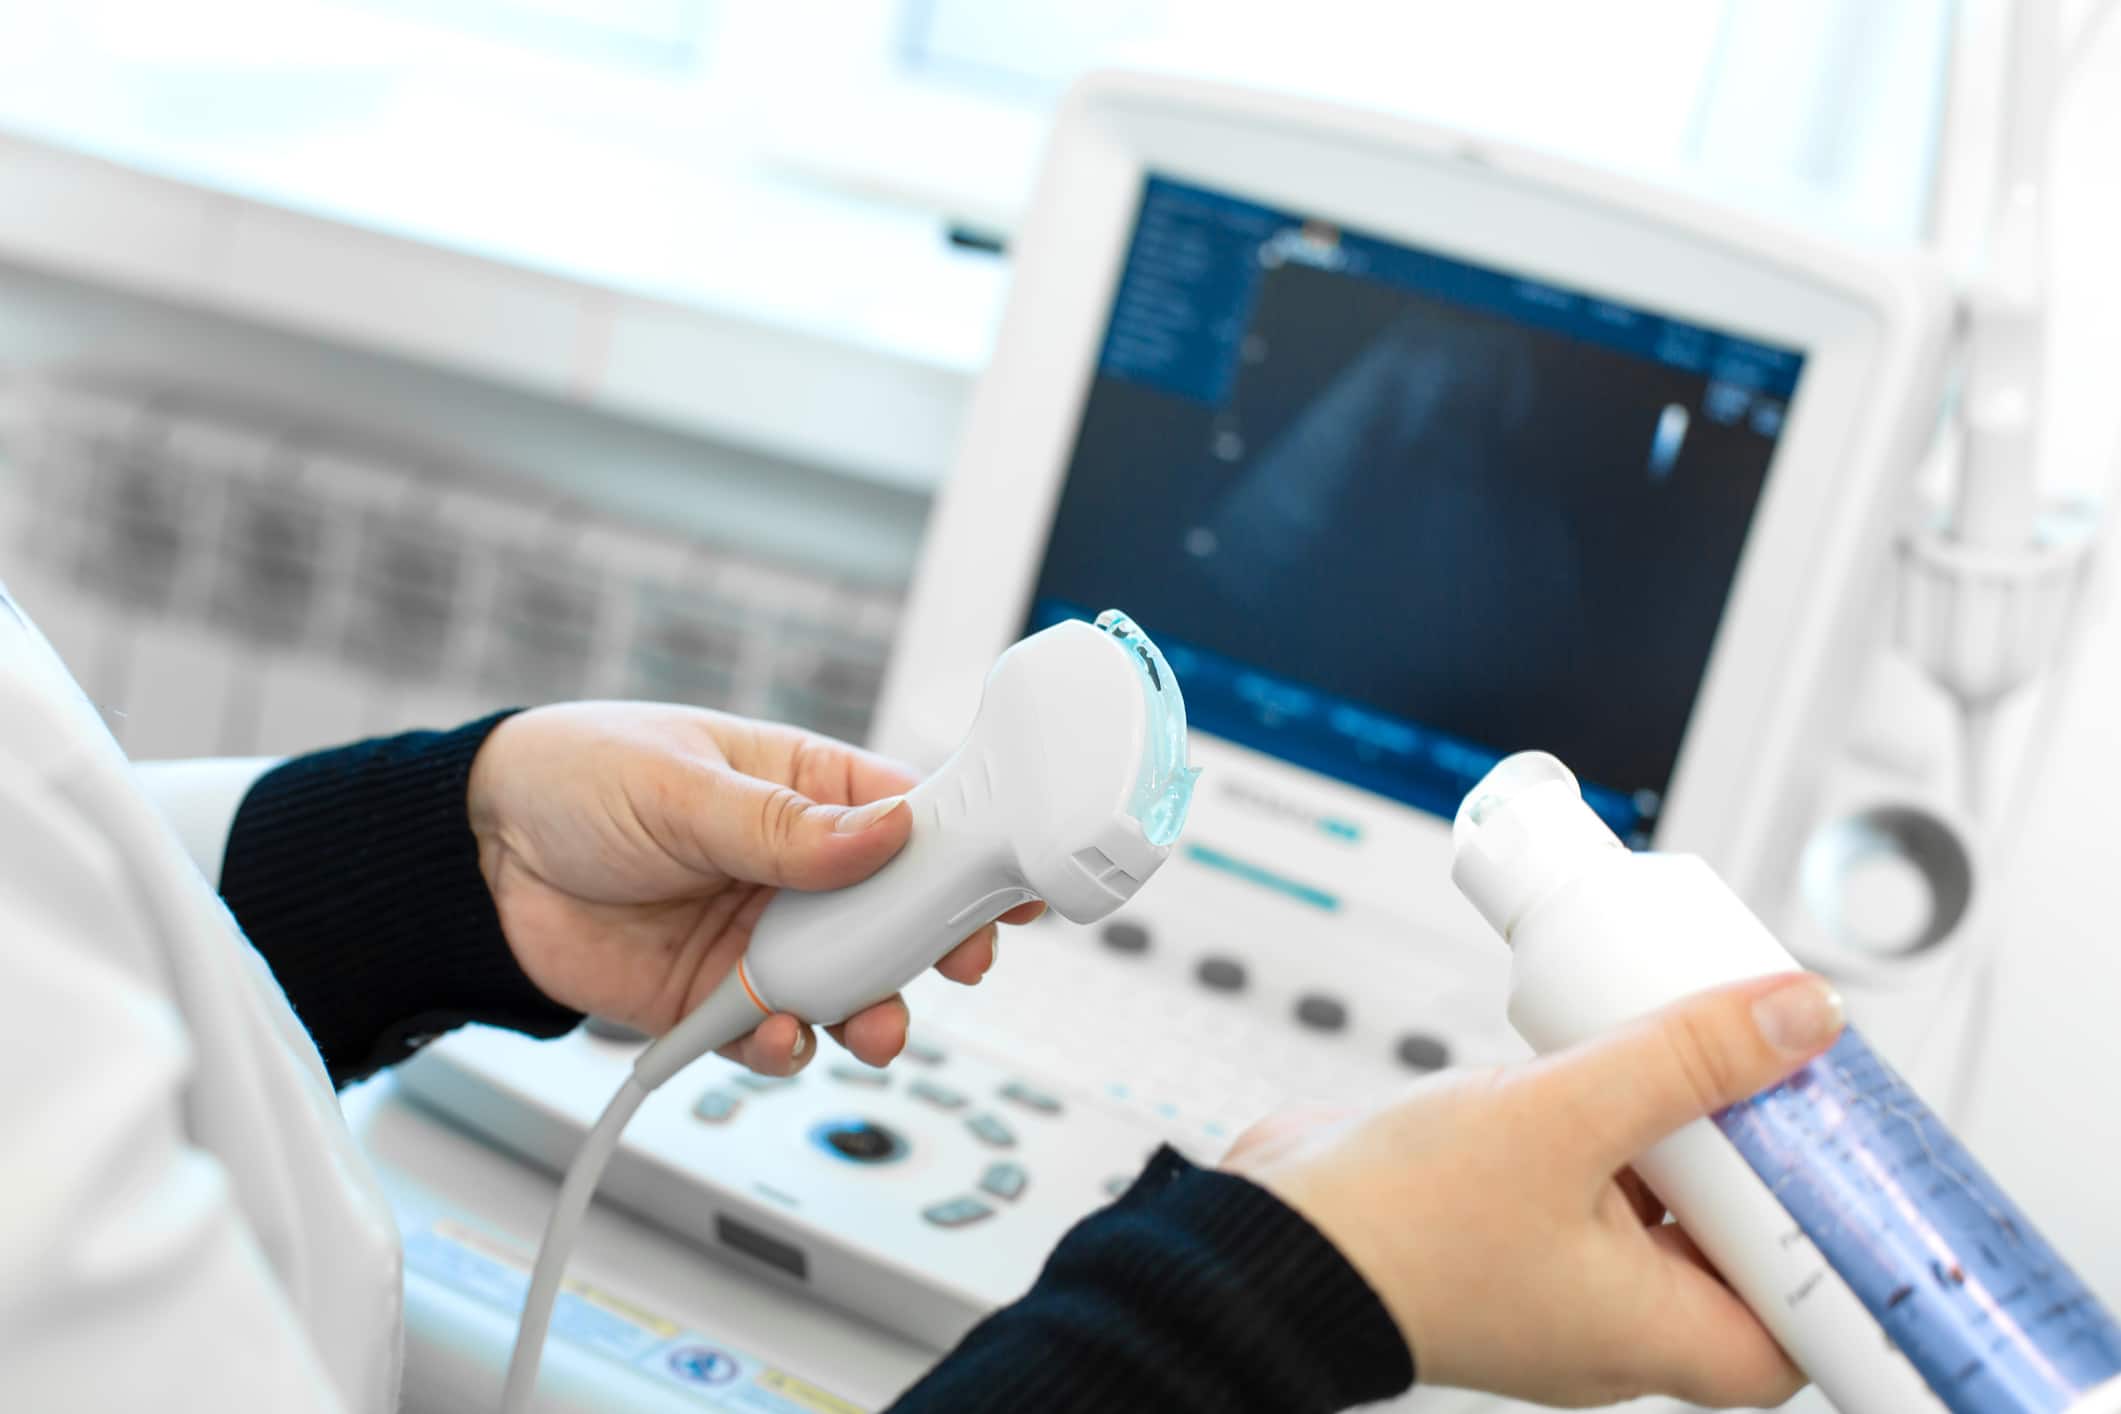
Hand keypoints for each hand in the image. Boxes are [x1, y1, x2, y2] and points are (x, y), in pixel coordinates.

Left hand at [465, 702, 1042, 1073]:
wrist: (472, 858)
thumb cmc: (575, 776)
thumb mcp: (681, 784)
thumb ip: (782, 825)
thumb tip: (883, 831)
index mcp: (804, 789)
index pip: (910, 818)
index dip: (965, 851)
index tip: (1007, 885)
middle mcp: (796, 869)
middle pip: (895, 914)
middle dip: (932, 946)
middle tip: (957, 966)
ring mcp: (760, 937)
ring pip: (848, 986)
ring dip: (870, 1011)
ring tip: (870, 1027)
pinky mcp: (716, 997)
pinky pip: (774, 1035)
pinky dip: (786, 1048)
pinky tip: (773, 1035)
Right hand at [1223, 972, 1846, 1408]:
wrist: (1267, 1234)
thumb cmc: (1397, 1225)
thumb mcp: (1563, 1117)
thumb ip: (1685, 1061)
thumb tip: (1797, 1022)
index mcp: (1646, 1333)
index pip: (1798, 1324)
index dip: (1839, 1250)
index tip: (1856, 1162)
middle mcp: (1610, 1318)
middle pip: (1735, 1248)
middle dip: (1763, 1158)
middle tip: (1782, 1072)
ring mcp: (1557, 1275)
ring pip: (1661, 1205)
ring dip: (1684, 1130)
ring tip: (1700, 1046)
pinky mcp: (1507, 1227)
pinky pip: (1591, 1178)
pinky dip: (1612, 1123)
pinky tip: (1606, 1058)